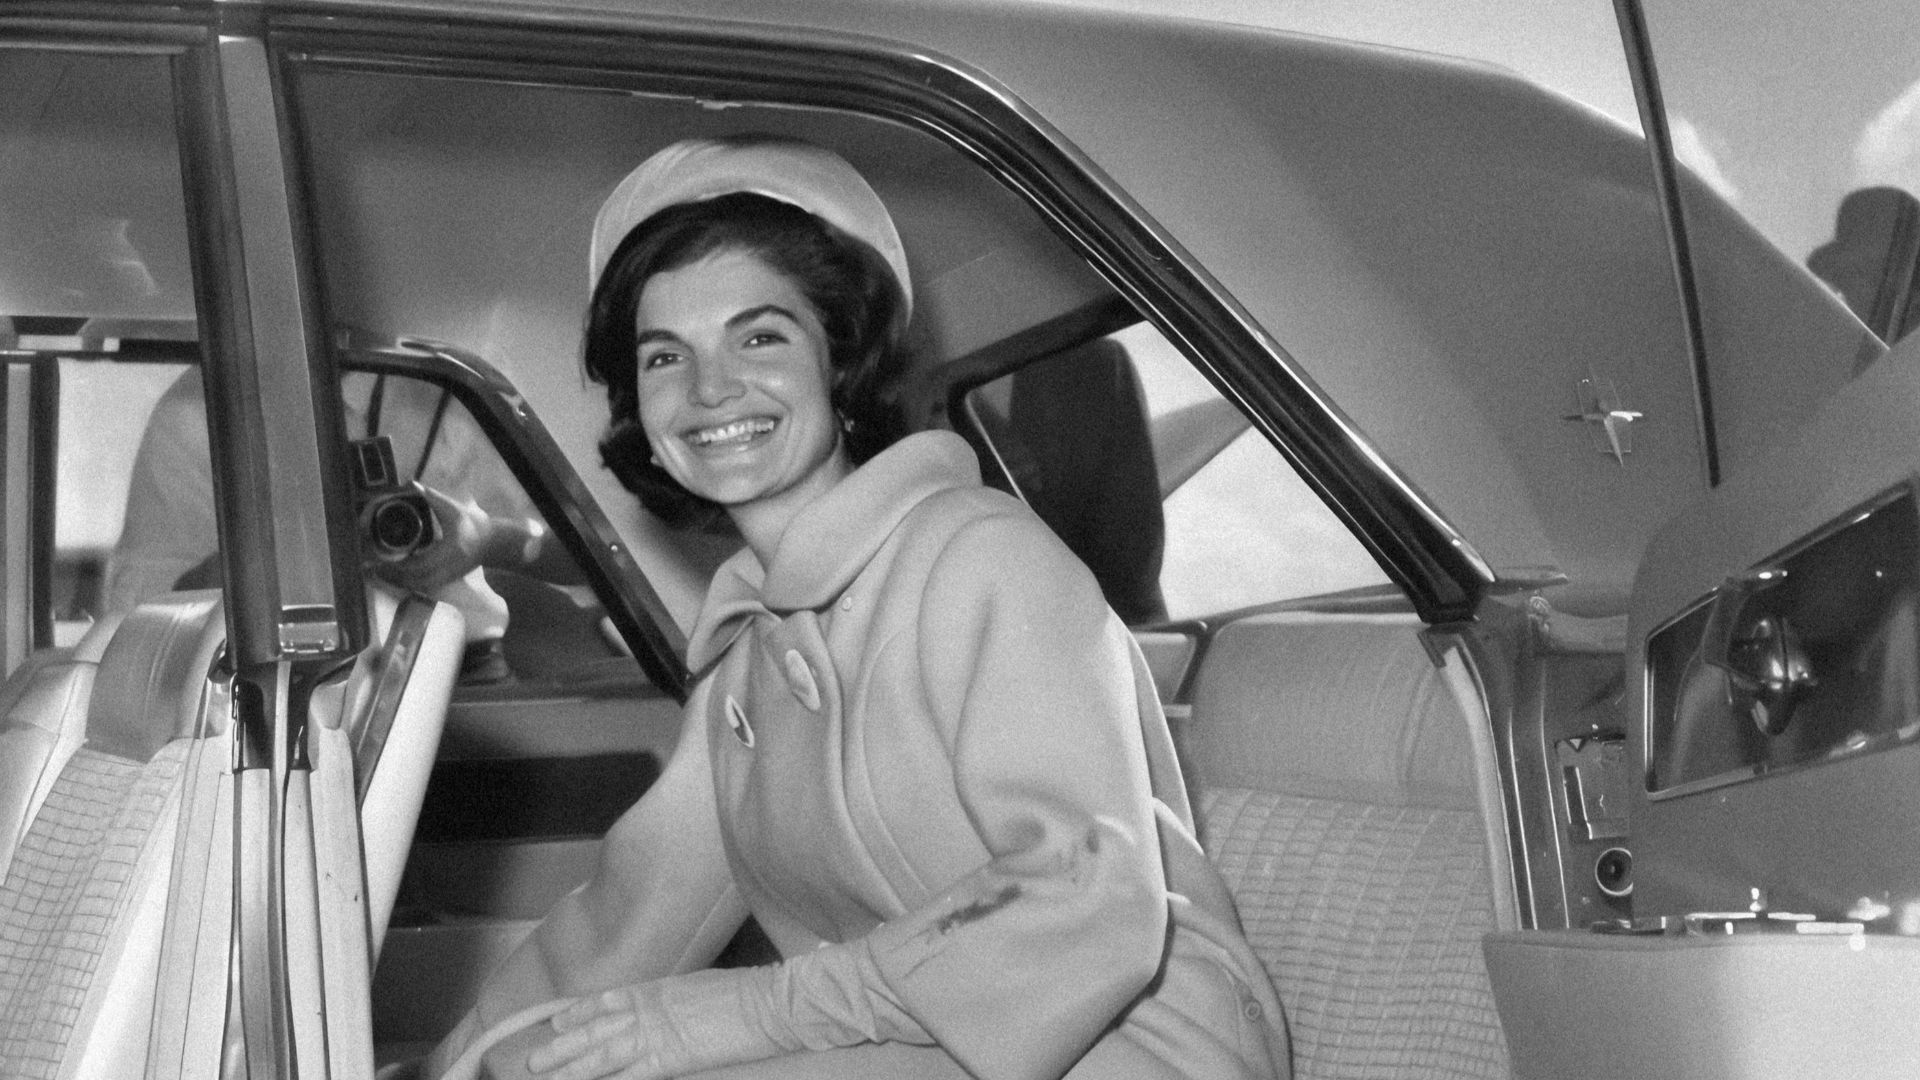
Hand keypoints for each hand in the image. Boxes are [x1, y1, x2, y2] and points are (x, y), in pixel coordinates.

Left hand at [377, 486, 491, 593]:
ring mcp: (448, 576)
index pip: (421, 564)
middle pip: (416, 581)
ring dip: (399, 583)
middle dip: (393, 577)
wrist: (492, 542)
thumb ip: (432, 497)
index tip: (381, 561)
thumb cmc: (473, 523)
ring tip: (379, 574)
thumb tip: (410, 484)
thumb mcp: (453, 508)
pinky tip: (395, 577)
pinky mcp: (447, 580)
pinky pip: (424, 587)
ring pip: (419, 587)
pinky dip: (408, 584)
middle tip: (372, 569)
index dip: (399, 567)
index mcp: (450, 550)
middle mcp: (449, 567)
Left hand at [525, 970, 780, 1079]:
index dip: (577, 1014)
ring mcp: (657, 1035)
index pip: (605, 1001)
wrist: (766, 1002)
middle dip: (562, 1046)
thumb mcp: (699, 987)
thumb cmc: (743, 992)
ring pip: (602, 1054)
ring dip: (572, 1067)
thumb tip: (663, 1008)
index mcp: (655, 989)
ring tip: (547, 1076)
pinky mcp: (671, 1058)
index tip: (555, 1023)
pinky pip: (631, 1076)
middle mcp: (648, 1010)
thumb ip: (673, 999)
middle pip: (594, 1030)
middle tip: (533, 1060)